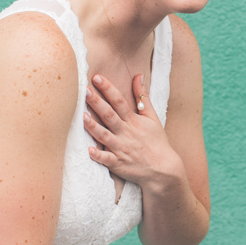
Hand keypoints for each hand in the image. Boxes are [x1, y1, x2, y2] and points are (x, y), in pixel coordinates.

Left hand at [84, 74, 182, 188]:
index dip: (108, 89)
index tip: (97, 77)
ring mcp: (121, 149)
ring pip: (104, 136)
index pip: (119, 101)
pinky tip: (88, 150)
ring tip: (81, 117)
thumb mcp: (152, 117)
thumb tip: (138, 75)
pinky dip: (98, 155)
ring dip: (93, 127)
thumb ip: (143, 97)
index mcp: (133, 121)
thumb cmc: (157, 141)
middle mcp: (125, 133)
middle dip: (96, 102)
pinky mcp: (118, 164)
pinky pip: (107, 160)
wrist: (163, 169)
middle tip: (85, 91)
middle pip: (109, 115)